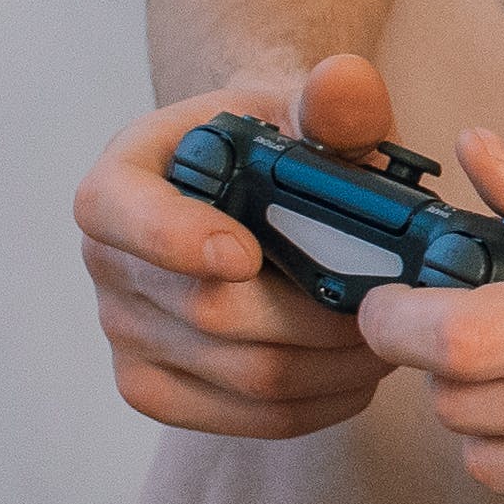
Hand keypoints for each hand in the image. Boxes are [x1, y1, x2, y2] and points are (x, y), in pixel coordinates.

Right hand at [77, 52, 402, 437]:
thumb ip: (334, 98)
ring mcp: (123, 331)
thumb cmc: (278, 146)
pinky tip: (358, 378)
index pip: (118, 212)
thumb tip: (346, 85)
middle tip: (397, 311)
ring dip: (330, 368)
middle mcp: (106, 259)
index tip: (245, 253)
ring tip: (394, 340)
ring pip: (238, 375)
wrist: (254, 191)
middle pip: (208, 312)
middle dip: (314, 319)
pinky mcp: (154, 388)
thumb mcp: (307, 108)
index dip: (174, 238)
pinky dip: (313, 406)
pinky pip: (237, 418)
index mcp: (122, 179)